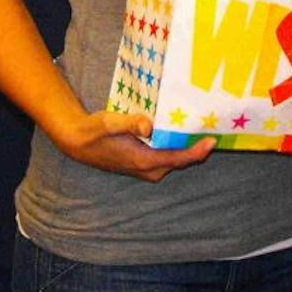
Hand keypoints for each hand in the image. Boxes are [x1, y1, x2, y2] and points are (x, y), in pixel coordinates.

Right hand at [52, 109, 216, 182]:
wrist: (78, 142)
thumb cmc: (94, 131)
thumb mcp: (110, 122)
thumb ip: (130, 123)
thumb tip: (149, 125)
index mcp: (143, 161)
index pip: (177, 159)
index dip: (196, 151)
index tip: (212, 141)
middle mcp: (148, 169)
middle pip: (181, 160)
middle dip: (197, 147)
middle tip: (213, 127)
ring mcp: (146, 168)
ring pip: (175, 159)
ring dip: (188, 146)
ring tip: (203, 127)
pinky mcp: (144, 164)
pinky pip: (167, 157)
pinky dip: (178, 146)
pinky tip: (183, 131)